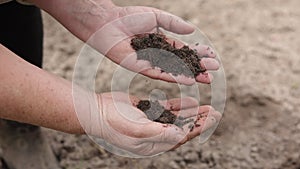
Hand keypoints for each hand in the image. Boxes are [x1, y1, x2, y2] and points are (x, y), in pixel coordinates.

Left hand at [46, 0, 218, 84]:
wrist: (108, 24)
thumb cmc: (130, 17)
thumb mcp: (157, 17)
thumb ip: (174, 24)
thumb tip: (192, 31)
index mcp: (162, 42)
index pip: (184, 50)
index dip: (198, 53)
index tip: (212, 56)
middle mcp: (159, 55)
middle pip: (182, 63)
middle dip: (198, 66)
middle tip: (214, 71)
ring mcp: (152, 63)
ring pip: (175, 71)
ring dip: (191, 75)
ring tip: (207, 78)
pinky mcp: (143, 69)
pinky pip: (162, 74)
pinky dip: (176, 77)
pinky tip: (189, 80)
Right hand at [79, 92, 221, 156]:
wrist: (97, 111)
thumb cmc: (114, 123)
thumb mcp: (137, 130)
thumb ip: (160, 133)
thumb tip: (181, 135)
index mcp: (154, 145)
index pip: (182, 137)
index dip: (198, 127)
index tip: (213, 118)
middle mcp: (156, 135)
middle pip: (183, 128)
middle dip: (200, 121)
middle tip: (216, 112)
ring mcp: (152, 122)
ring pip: (177, 118)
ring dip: (192, 113)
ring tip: (207, 107)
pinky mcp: (148, 111)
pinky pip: (167, 109)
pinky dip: (179, 105)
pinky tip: (190, 101)